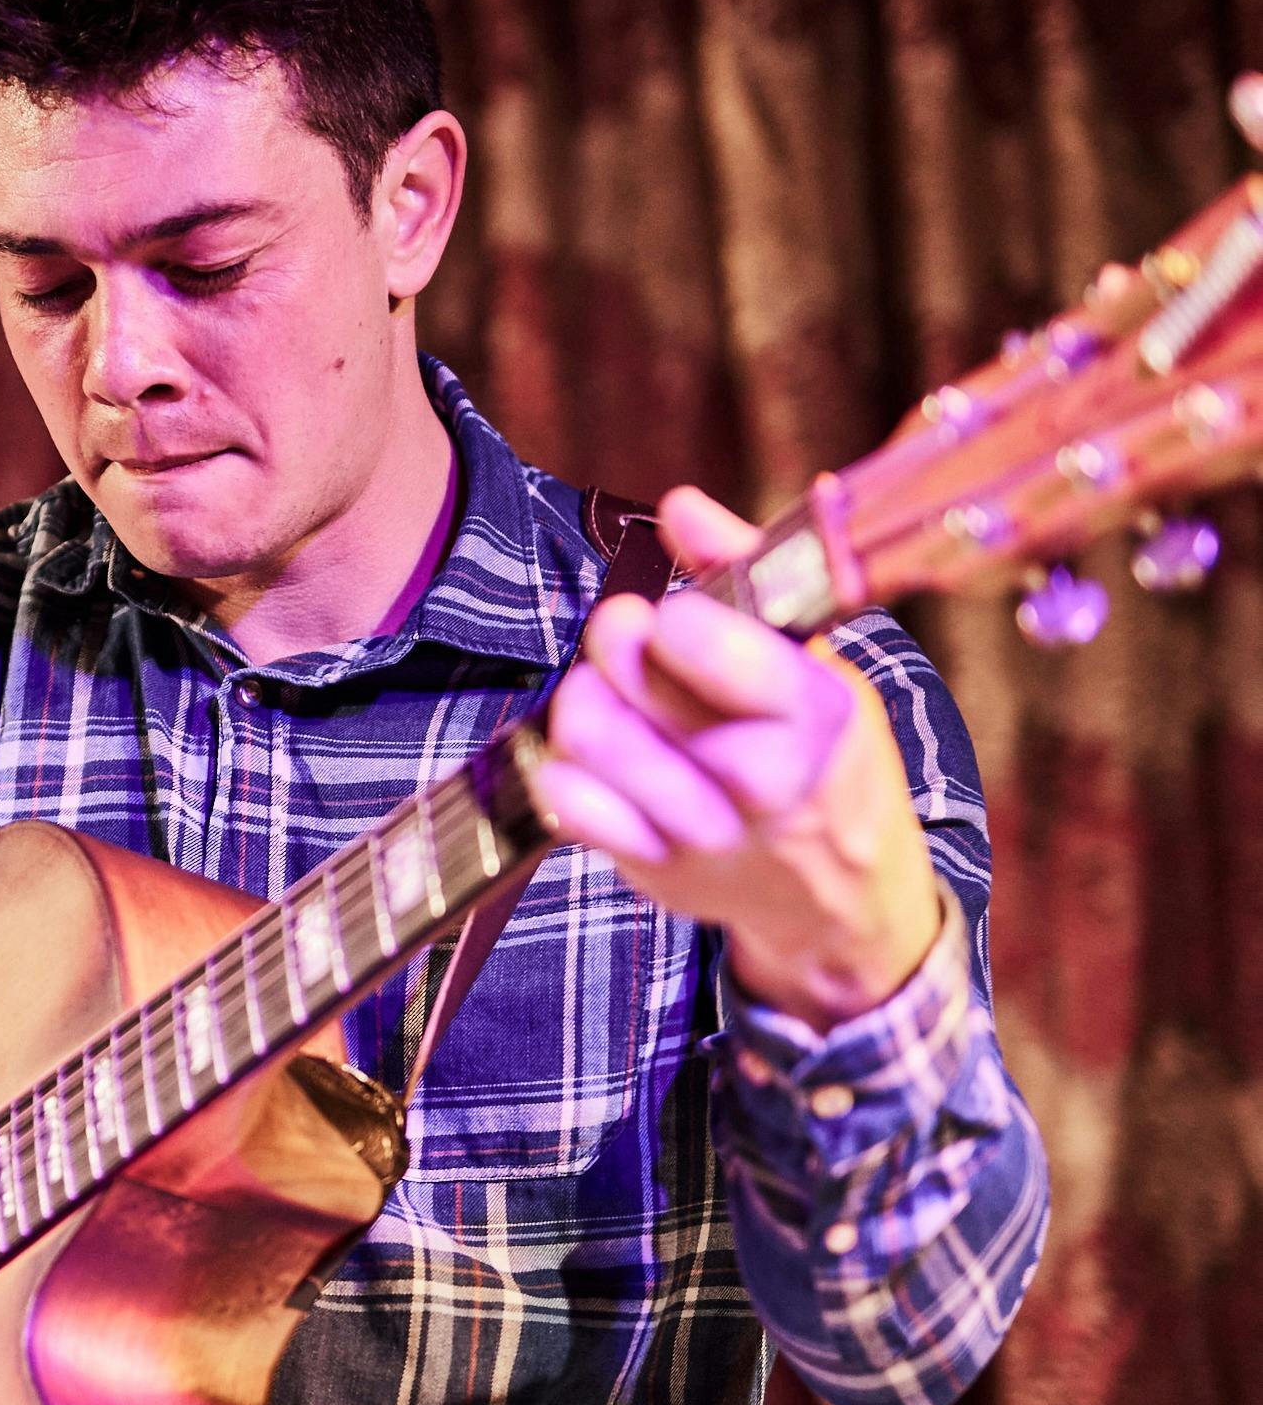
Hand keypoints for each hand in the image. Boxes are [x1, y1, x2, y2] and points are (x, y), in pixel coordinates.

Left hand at [536, 486, 942, 1031]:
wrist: (843, 898)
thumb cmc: (826, 763)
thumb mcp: (818, 664)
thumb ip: (746, 576)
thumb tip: (681, 506)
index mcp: (817, 713)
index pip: (713, 646)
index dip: (675, 619)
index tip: (676, 617)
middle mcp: (764, 780)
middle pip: (641, 687)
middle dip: (616, 643)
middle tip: (623, 635)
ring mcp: (707, 834)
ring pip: (595, 743)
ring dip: (583, 701)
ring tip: (604, 691)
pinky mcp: (657, 873)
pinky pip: (572, 808)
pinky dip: (561, 768)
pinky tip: (587, 755)